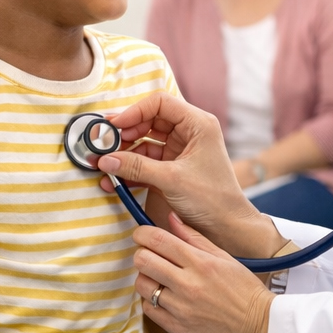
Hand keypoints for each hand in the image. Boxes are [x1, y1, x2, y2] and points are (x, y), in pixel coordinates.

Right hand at [97, 92, 284, 258]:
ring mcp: (179, 150)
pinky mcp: (172, 168)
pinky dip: (130, 169)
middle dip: (126, 134)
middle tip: (105, 145)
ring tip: (105, 165)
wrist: (227, 228)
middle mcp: (189, 132)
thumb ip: (137, 167)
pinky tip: (114, 180)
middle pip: (149, 121)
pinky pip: (146, 162)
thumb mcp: (172, 179)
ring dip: (125, 154)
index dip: (134, 112)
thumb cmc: (213, 199)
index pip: (160, 103)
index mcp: (197, 124)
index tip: (114, 126)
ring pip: (145, 142)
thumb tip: (106, 160)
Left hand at [135, 213, 274, 332]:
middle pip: (142, 260)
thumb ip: (194, 237)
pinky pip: (148, 309)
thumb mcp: (224, 258)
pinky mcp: (177, 328)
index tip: (142, 235)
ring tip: (159, 279)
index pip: (157, 239)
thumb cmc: (245, 291)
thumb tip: (172, 218)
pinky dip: (152, 301)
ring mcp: (180, 308)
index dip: (142, 233)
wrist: (261, 329)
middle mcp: (187, 284)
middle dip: (141, 254)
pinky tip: (165, 299)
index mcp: (200, 263)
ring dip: (146, 278)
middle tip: (150, 256)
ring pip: (142, 285)